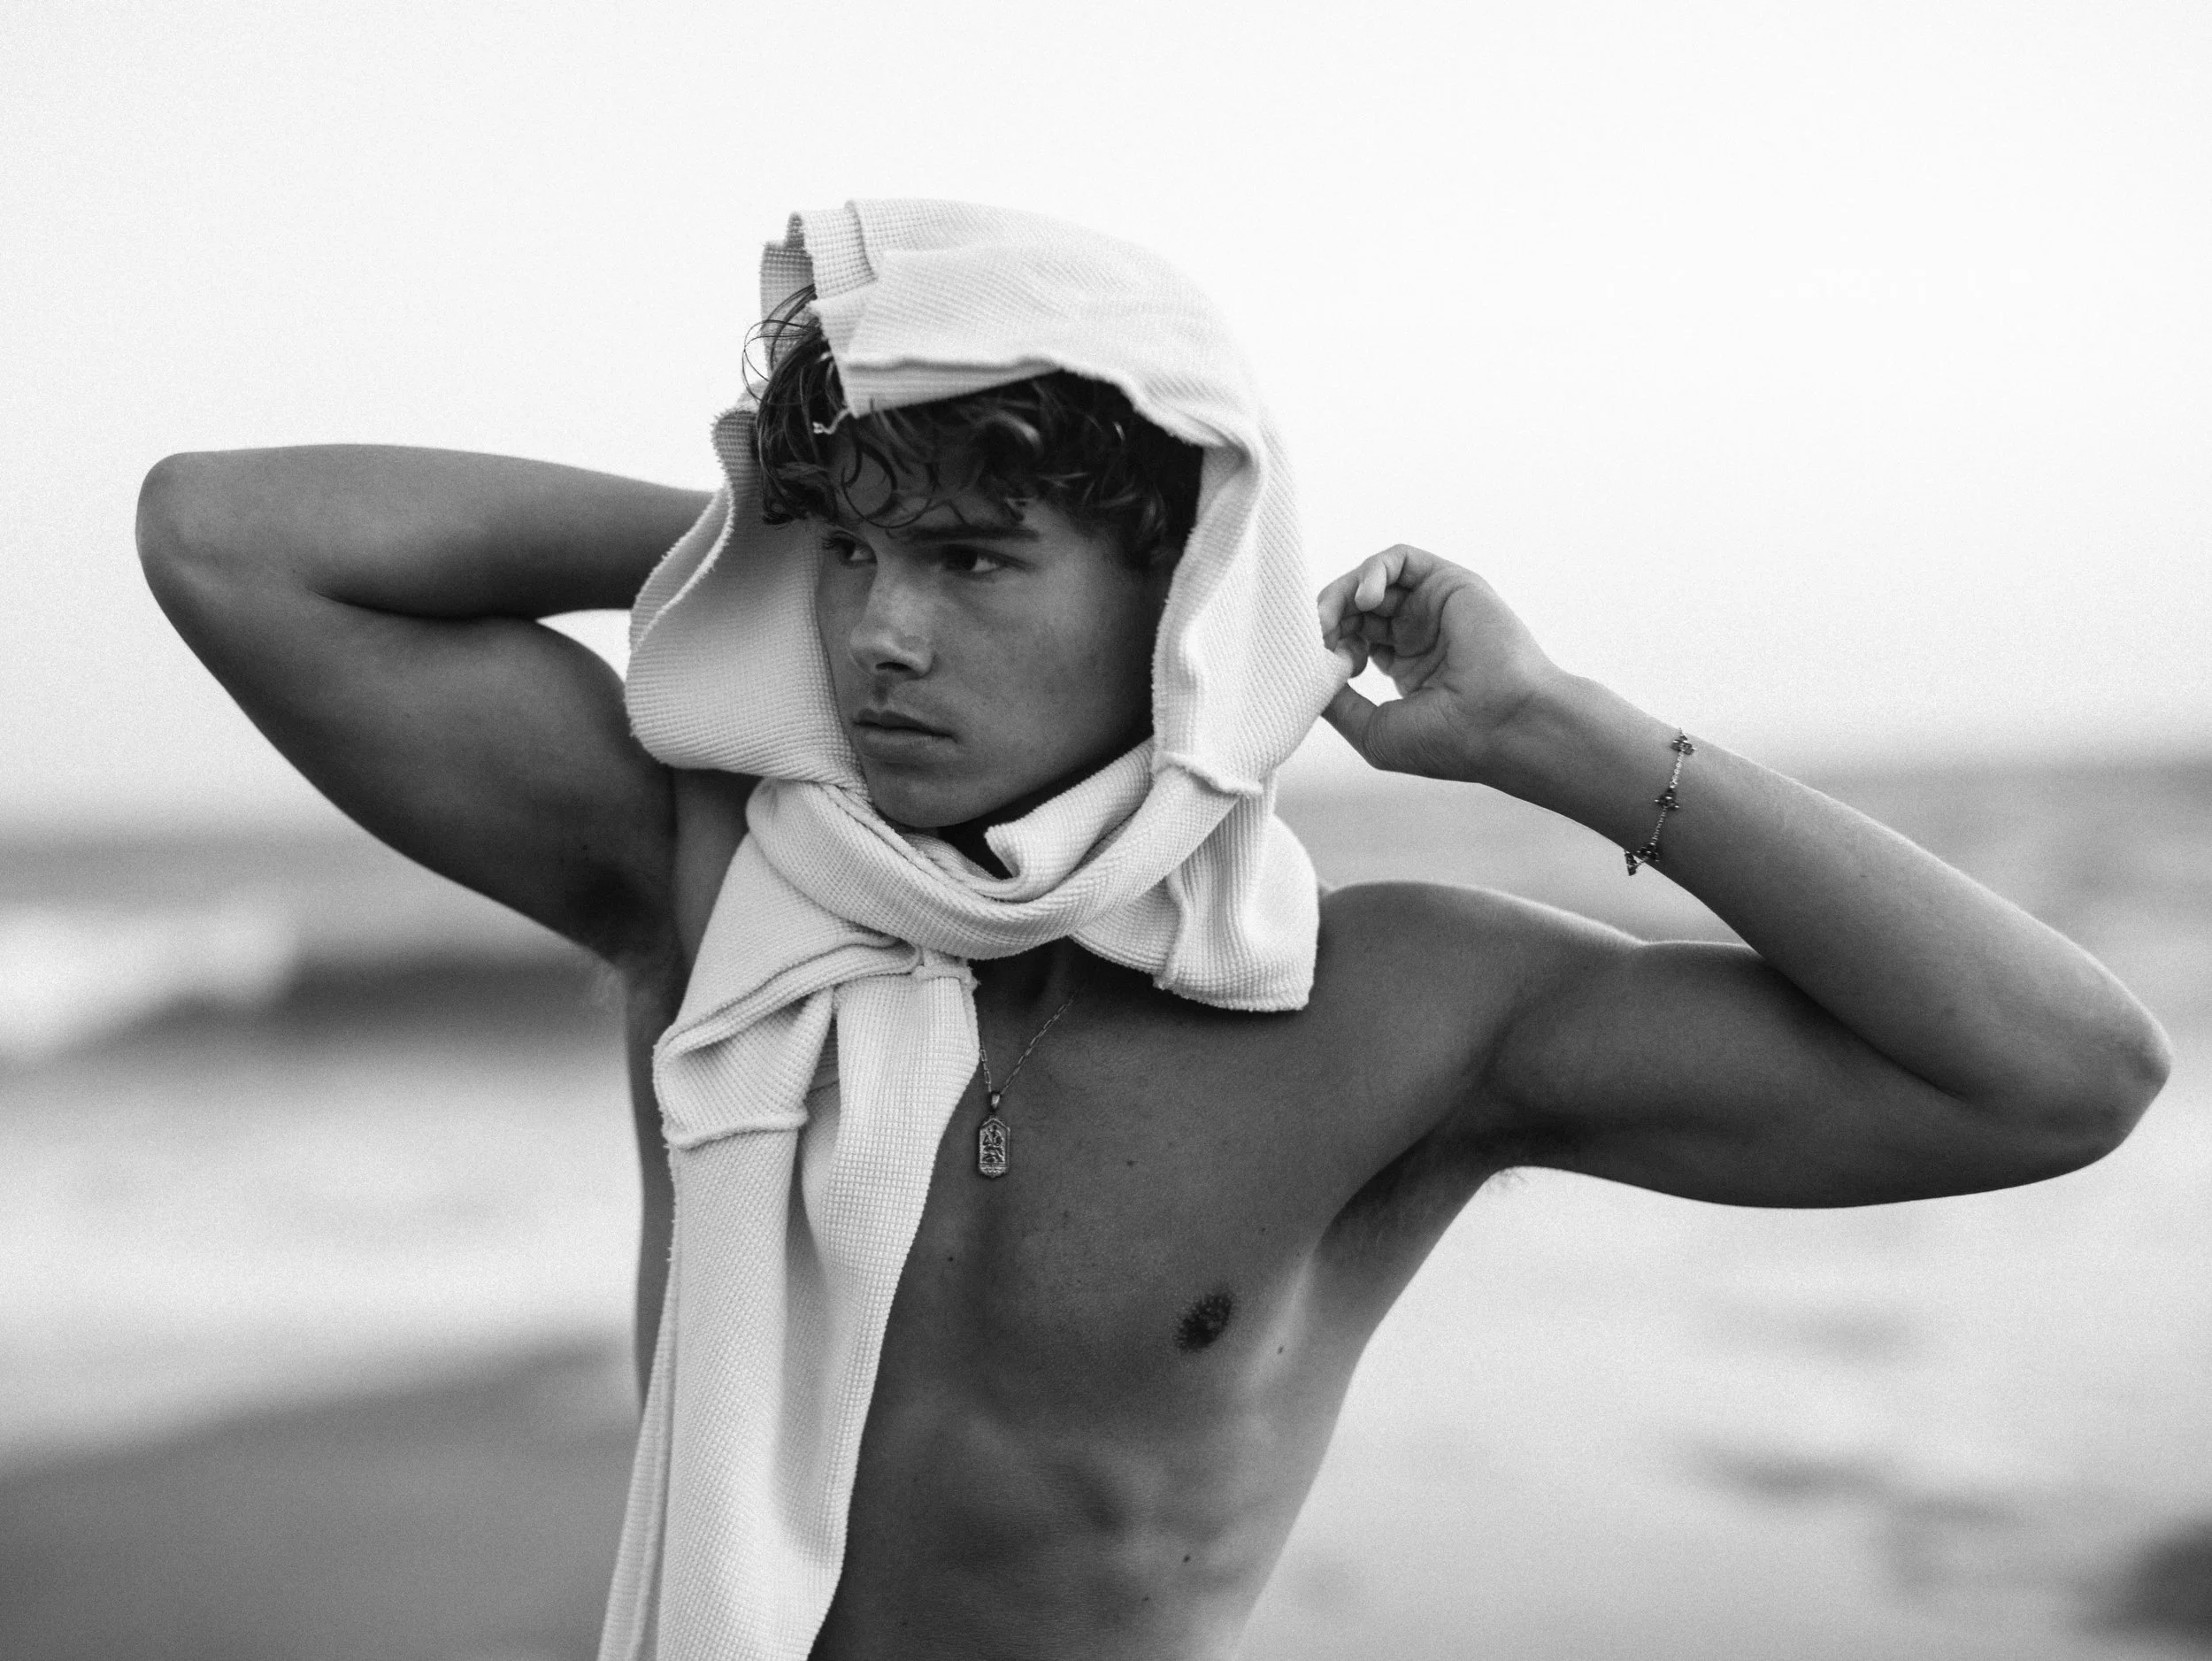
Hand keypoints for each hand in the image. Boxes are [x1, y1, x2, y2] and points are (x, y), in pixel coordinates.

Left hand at [1315, 545, 1563, 782]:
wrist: (1507, 726)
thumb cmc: (1450, 741)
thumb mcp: (1374, 730)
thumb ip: (1337, 702)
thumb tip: (1304, 675)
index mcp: (1407, 666)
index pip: (1350, 637)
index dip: (1324, 647)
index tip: (1315, 668)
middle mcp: (1420, 632)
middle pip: (1355, 608)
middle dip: (1326, 619)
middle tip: (1310, 638)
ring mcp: (1434, 607)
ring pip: (1371, 582)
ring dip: (1340, 596)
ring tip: (1328, 621)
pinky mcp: (1448, 583)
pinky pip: (1400, 559)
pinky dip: (1372, 571)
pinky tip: (1363, 601)